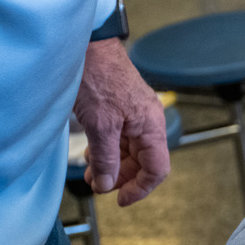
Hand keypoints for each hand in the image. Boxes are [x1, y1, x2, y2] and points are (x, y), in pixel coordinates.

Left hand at [73, 38, 169, 205]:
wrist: (86, 45)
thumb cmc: (98, 77)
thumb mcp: (100, 125)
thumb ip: (107, 158)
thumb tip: (108, 184)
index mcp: (151, 127)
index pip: (157, 169)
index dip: (140, 188)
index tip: (120, 200)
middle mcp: (148, 122)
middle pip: (142, 162)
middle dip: (121, 177)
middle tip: (97, 185)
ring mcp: (135, 115)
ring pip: (129, 151)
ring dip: (112, 165)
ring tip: (91, 172)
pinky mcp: (121, 108)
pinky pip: (120, 137)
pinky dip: (107, 150)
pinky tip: (92, 153)